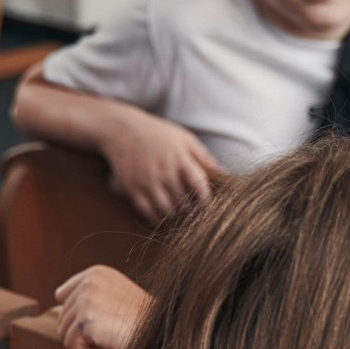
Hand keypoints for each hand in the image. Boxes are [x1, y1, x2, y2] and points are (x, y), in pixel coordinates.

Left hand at [54, 266, 151, 348]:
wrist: (160, 336)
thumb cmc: (142, 324)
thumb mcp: (115, 299)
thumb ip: (88, 298)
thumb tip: (55, 312)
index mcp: (97, 273)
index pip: (62, 295)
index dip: (78, 314)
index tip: (102, 318)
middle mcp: (90, 281)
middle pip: (61, 316)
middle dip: (81, 330)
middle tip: (110, 329)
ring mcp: (87, 298)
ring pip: (63, 331)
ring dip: (84, 341)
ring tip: (109, 336)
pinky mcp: (86, 318)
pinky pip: (70, 344)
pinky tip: (106, 343)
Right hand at [103, 115, 223, 223]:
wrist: (123, 130)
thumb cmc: (160, 134)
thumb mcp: (185, 139)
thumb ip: (205, 157)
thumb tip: (226, 174)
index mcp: (180, 158)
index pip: (198, 183)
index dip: (206, 199)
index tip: (211, 207)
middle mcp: (163, 171)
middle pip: (183, 200)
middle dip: (192, 210)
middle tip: (197, 216)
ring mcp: (146, 181)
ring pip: (166, 209)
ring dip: (176, 216)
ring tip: (182, 218)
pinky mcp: (132, 188)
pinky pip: (147, 211)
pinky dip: (157, 218)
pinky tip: (163, 217)